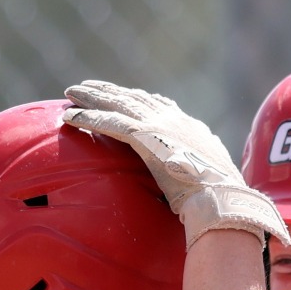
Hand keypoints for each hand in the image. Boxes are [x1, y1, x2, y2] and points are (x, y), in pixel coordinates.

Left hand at [64, 81, 287, 246]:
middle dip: (109, 91)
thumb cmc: (219, 201)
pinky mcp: (145, 137)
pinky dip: (88, 118)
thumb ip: (200, 170)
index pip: (159, 105)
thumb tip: (206, 178)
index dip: (137, 100)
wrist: (222, 200)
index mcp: (190, 127)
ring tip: (70, 94)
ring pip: (117, 104)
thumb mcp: (210, 179)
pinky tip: (69, 117)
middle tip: (86, 88)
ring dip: (92, 98)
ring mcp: (159, 126)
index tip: (122, 96)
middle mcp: (173, 120)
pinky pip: (109, 123)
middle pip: (133, 98)